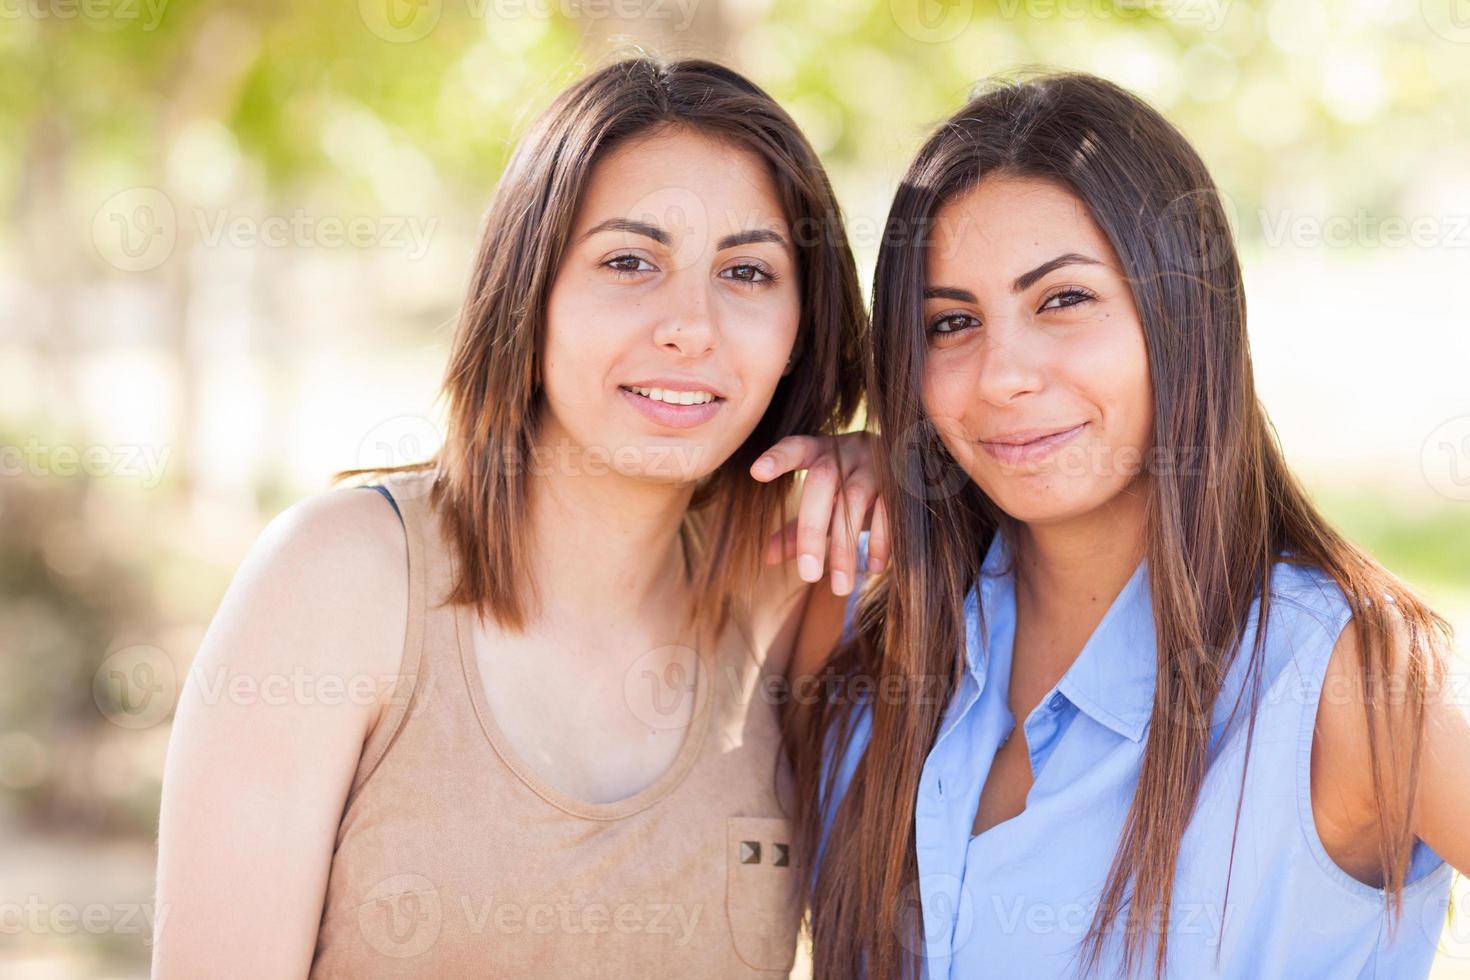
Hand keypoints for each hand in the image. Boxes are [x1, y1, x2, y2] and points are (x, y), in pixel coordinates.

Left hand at [748, 432, 889, 595]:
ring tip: (840, 587)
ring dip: (846, 547)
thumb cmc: (851, 487)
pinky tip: (874, 568)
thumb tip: (768, 558)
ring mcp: (875, 464)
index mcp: (820, 451)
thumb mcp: (823, 504)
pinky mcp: (901, 481)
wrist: (908, 466)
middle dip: (811, 529)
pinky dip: (880, 541)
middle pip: (822, 481)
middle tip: (808, 576)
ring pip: (855, 500)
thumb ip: (796, 528)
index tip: (756, 473)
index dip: (777, 458)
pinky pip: (889, 511)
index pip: (795, 448)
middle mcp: (847, 452)